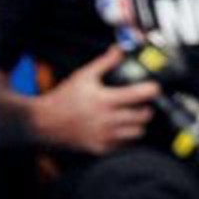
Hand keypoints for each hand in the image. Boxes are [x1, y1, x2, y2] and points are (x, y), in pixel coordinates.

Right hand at [30, 46, 155, 154]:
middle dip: (146, 108)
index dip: (152, 89)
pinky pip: (123, 145)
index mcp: (106, 100)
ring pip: (137, 133)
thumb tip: (119, 50)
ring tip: (132, 117)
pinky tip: (119, 129)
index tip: (153, 87)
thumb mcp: (83, 76)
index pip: (140, 95)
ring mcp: (105, 136)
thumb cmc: (63, 100)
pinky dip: (126, 137)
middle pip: (143, 116)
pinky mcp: (100, 148)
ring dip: (138, 124)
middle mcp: (107, 120)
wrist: (45, 122)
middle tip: (142, 104)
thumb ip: (104, 62)